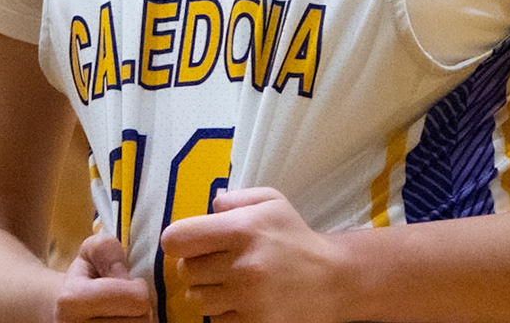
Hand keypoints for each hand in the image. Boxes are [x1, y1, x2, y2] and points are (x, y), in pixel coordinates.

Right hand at [56, 233, 152, 321]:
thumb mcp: (90, 251)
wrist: (60, 312)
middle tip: (125, 303)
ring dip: (139, 322)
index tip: (127, 284)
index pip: (137, 300)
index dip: (138, 287)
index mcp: (72, 299)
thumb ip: (107, 251)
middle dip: (141, 309)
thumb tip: (124, 277)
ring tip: (123, 315)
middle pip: (143, 322)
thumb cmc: (83, 278)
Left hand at [159, 188, 345, 322]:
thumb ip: (234, 199)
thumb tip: (208, 208)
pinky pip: (215, 319)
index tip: (190, 242)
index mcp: (241, 229)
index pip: (177, 239)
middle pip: (185, 270)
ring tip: (230, 281)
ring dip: (208, 289)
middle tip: (218, 261)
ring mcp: (247, 299)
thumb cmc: (295, 237)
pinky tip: (242, 298)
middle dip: (197, 264)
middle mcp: (241, 265)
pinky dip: (223, 310)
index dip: (178, 240)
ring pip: (197, 298)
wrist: (332, 280)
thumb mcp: (271, 202)